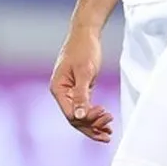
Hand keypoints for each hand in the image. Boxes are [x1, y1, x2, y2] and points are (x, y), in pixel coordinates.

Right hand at [49, 27, 113, 142]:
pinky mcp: (79, 90)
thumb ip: (81, 94)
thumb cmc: (84, 49)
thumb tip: (79, 117)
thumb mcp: (85, 72)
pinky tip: (105, 122)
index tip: (104, 114)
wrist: (86, 33)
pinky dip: (94, 115)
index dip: (86, 119)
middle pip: (75, 119)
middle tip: (108, 130)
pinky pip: (85, 108)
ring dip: (94, 125)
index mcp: (58, 89)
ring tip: (108, 133)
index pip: (70, 114)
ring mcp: (70, 92)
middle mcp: (62, 93)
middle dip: (91, 126)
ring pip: (80, 116)